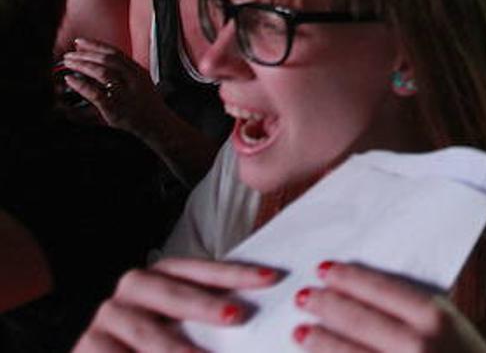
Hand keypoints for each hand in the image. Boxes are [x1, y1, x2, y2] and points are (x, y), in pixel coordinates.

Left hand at [60, 39, 166, 136]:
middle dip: (85, 54)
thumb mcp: (142, 84)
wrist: (159, 126)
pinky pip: (95, 93)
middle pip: (107, 59)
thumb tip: (102, 66)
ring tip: (68, 63)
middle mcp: (133, 79)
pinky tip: (70, 80)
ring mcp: (125, 93)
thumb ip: (126, 73)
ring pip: (102, 72)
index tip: (80, 42)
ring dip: (82, 65)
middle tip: (69, 54)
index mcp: (138, 71)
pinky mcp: (115, 108)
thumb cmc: (148, 107)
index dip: (95, 45)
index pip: (115, 53)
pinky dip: (80, 85)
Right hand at [73, 259, 279, 351]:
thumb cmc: (155, 350)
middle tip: (235, 315)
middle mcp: (128, 294)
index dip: (232, 272)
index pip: (196, 270)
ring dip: (177, 348)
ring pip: (145, 332)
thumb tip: (251, 314)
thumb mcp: (183, 333)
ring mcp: (104, 322)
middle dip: (203, 304)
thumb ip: (211, 319)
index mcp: (157, 280)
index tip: (270, 277)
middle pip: (169, 293)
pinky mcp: (85, 350)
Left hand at [293, 261, 485, 352]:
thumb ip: (415, 311)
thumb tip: (364, 294)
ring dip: (319, 341)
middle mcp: (417, 344)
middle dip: (326, 306)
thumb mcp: (452, 324)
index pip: (381, 289)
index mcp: (435, 317)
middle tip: (304, 296)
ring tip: (300, 331)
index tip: (326, 270)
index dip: (349, 279)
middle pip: (358, 319)